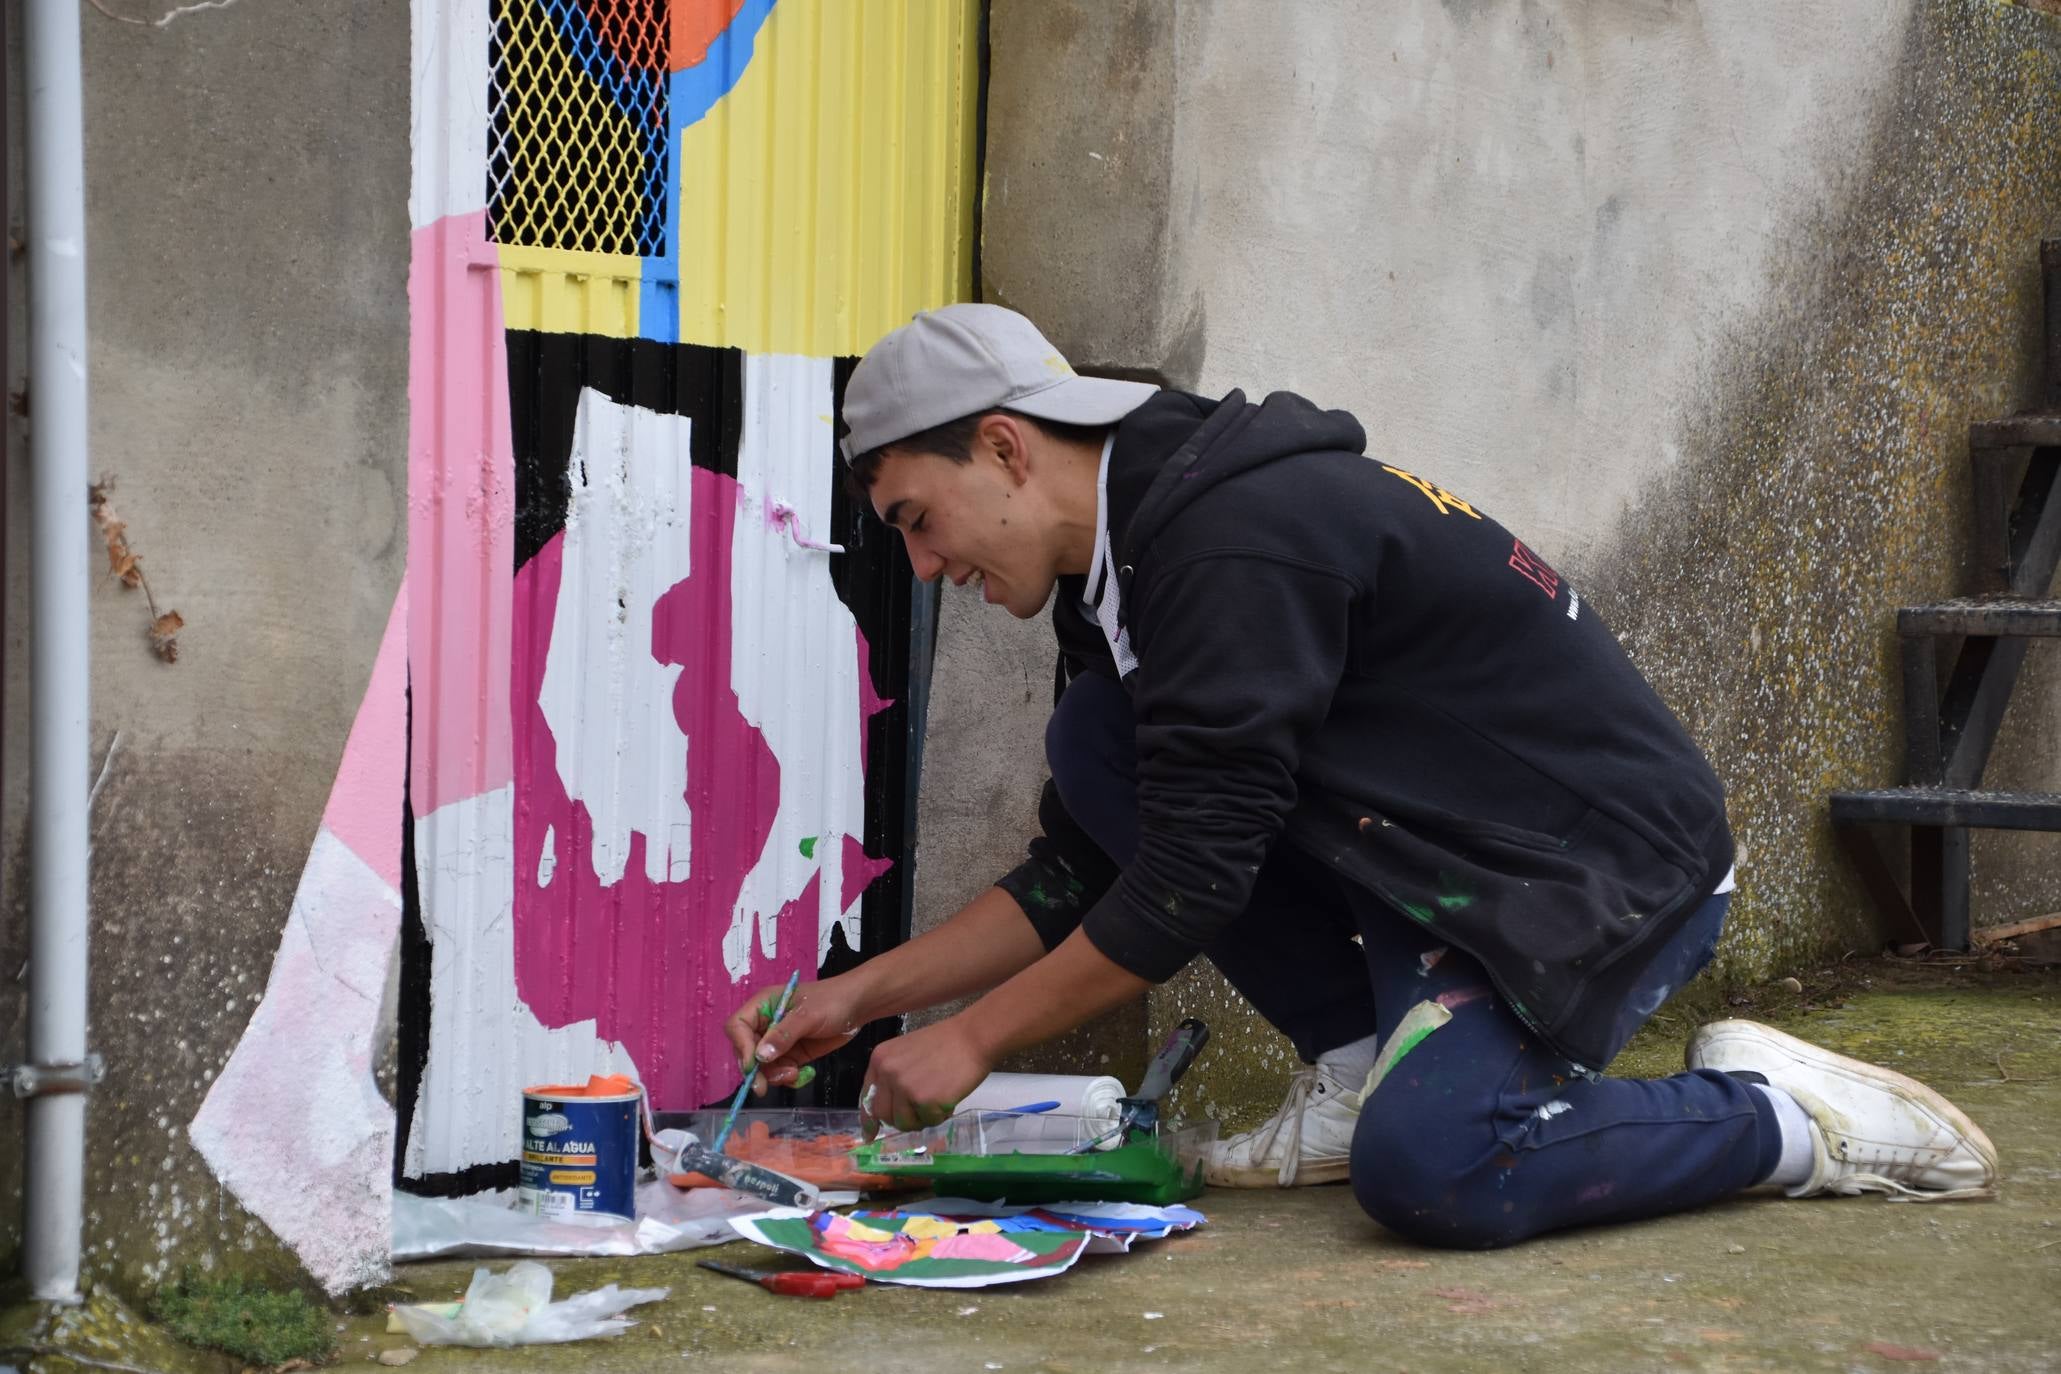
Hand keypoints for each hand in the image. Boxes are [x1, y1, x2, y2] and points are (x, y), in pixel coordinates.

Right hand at [722, 975, 865, 1096]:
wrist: (859, 1006)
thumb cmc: (833, 1001)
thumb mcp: (808, 1015)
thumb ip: (784, 1034)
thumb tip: (760, 1056)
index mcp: (764, 1005)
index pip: (737, 1026)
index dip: (741, 1046)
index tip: (753, 1065)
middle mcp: (766, 1023)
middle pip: (746, 1050)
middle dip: (757, 1069)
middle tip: (765, 1087)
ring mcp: (778, 1041)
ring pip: (763, 1066)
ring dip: (774, 1075)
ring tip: (793, 1074)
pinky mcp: (792, 1054)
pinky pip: (779, 1071)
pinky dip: (786, 1077)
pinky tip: (800, 1075)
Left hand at [859, 1017, 993, 1138]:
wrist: (972, 1037)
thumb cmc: (945, 1043)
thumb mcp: (907, 1053)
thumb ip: (893, 1076)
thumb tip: (886, 1110)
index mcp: (880, 1059)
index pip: (867, 1097)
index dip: (869, 1119)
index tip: (870, 1135)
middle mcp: (887, 1073)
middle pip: (884, 1114)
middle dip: (901, 1119)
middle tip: (919, 1112)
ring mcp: (905, 1087)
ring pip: (905, 1122)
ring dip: (922, 1118)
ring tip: (937, 1101)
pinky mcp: (925, 1100)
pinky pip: (928, 1121)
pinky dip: (940, 1116)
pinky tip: (948, 1098)